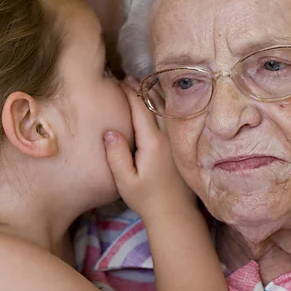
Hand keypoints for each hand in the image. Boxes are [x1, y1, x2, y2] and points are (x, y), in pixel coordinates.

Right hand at [103, 78, 195, 220]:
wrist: (174, 212)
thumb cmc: (146, 198)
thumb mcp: (125, 182)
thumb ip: (116, 156)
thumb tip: (109, 132)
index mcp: (153, 142)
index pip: (140, 108)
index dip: (128, 93)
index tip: (116, 82)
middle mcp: (168, 135)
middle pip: (154, 102)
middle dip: (140, 88)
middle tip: (124, 78)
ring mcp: (177, 138)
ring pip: (166, 107)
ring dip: (152, 93)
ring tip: (139, 83)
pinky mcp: (180, 143)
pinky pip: (172, 115)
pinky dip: (162, 103)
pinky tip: (155, 100)